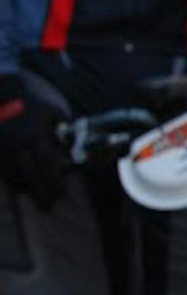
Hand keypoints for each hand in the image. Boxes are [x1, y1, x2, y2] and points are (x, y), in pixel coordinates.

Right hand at [0, 74, 64, 209]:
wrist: (4, 90)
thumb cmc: (35, 102)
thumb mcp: (55, 112)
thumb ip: (64, 133)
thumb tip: (72, 152)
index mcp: (37, 135)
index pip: (48, 166)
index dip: (55, 182)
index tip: (61, 193)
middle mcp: (18, 144)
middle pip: (30, 176)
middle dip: (41, 192)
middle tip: (49, 204)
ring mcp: (3, 148)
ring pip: (13, 176)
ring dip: (26, 188)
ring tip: (37, 196)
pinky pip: (3, 171)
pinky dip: (12, 179)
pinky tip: (21, 183)